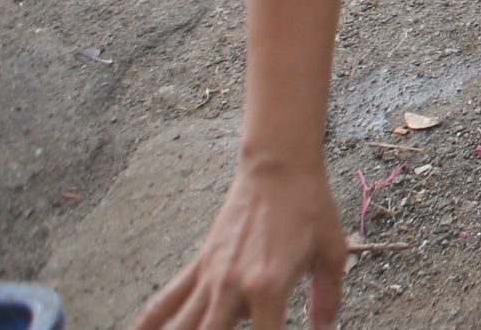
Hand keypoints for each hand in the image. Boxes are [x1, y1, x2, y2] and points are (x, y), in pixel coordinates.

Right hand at [133, 157, 350, 329]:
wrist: (277, 167)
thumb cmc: (309, 205)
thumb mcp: (332, 250)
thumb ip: (328, 296)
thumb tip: (327, 329)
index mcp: (269, 285)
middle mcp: (232, 286)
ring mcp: (210, 277)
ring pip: (181, 326)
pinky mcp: (199, 264)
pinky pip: (166, 300)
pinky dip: (149, 322)